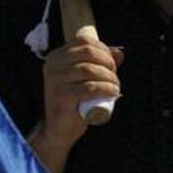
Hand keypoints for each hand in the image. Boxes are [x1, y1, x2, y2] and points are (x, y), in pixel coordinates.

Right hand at [35, 35, 122, 160]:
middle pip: (87, 52)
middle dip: (107, 62)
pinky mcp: (61, 96)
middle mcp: (52, 65)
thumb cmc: (74, 102)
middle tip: (115, 77)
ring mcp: (55, 80)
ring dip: (109, 77)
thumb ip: (100, 65)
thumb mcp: (85, 79)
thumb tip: (120, 54)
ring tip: (116, 87)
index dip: (103, 49)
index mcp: (56, 56)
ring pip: (90, 70)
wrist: (58, 130)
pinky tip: (113, 92)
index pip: (84, 42)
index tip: (112, 64)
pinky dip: (105, 88)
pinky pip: (89, 88)